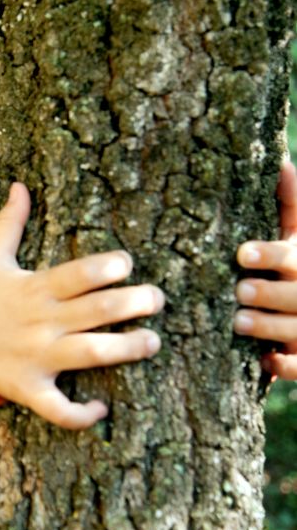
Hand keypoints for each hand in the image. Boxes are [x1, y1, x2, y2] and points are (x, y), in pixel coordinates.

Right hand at [0, 183, 163, 429]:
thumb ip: (9, 223)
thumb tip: (20, 186)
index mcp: (34, 289)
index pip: (77, 275)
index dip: (106, 268)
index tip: (127, 263)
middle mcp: (40, 323)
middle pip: (96, 312)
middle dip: (133, 304)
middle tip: (157, 299)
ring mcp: (37, 357)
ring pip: (90, 354)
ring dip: (126, 350)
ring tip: (152, 342)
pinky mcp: (29, 388)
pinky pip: (58, 408)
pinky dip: (80, 415)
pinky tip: (103, 409)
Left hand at [234, 161, 296, 380]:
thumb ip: (292, 202)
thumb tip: (280, 161)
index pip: (294, 257)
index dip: (271, 254)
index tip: (242, 252)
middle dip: (270, 293)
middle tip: (240, 290)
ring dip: (270, 327)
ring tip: (238, 321)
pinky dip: (288, 367)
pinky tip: (266, 361)